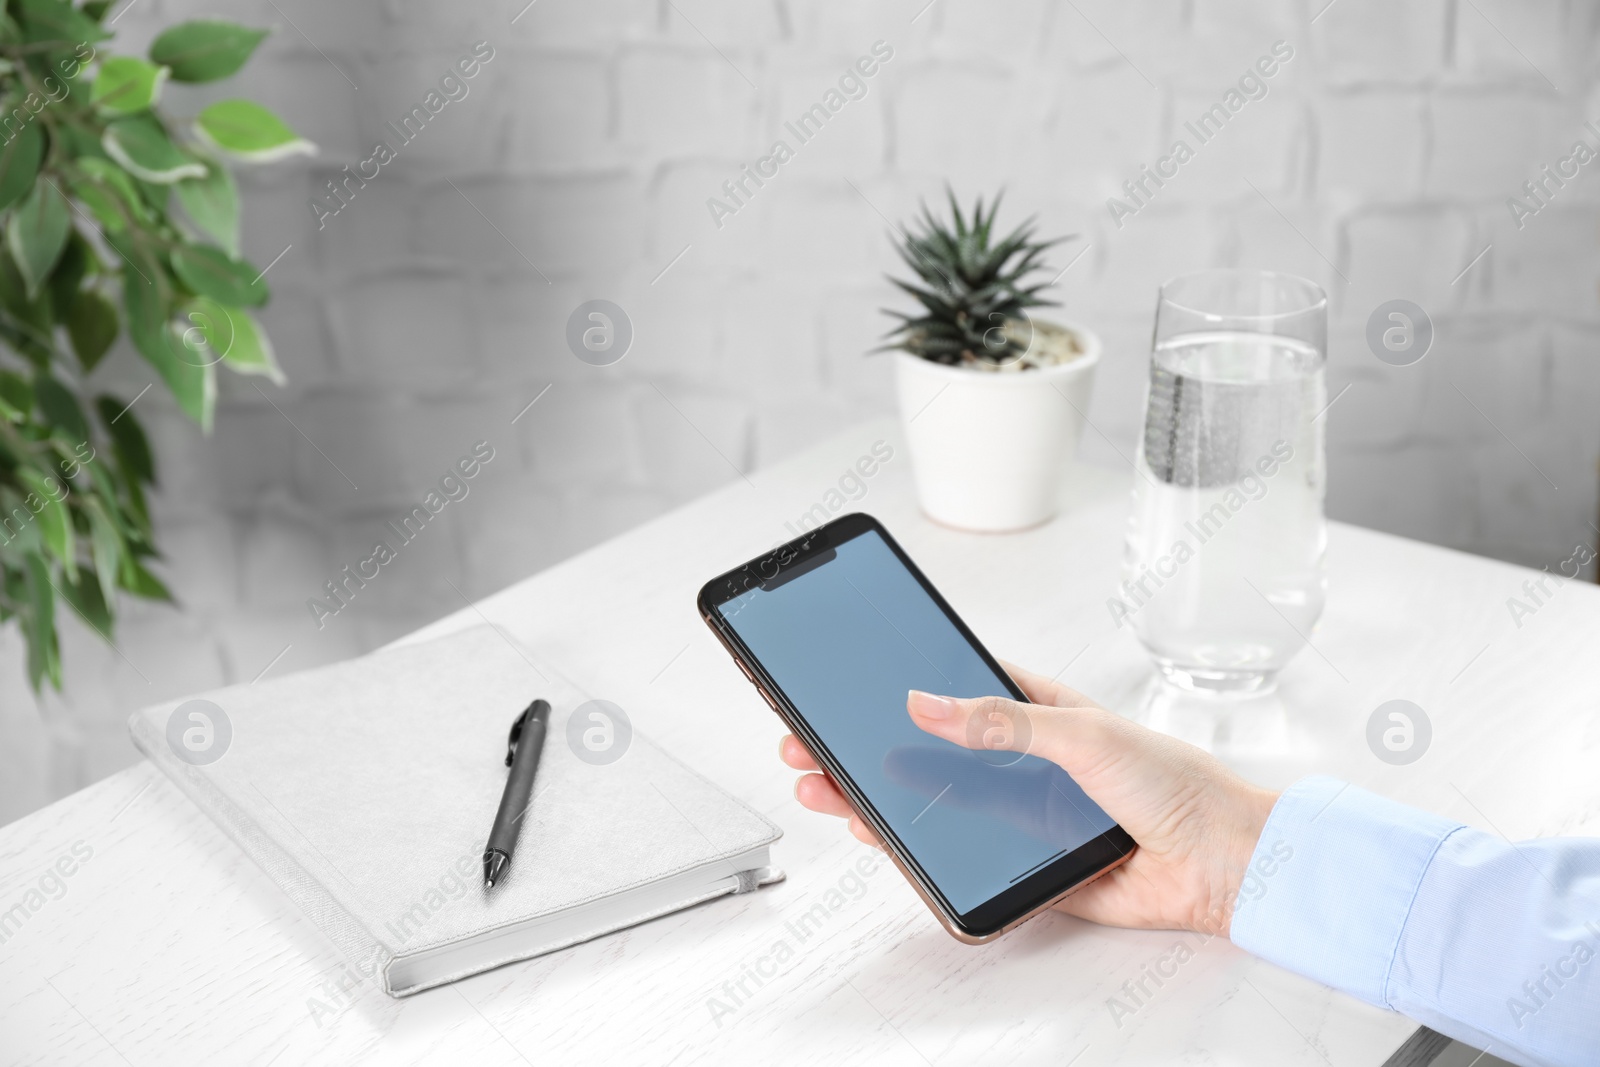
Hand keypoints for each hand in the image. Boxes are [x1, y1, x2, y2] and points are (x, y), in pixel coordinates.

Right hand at [781, 662, 1278, 935]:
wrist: (1219, 864)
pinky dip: (913, 849)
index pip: (952, 688)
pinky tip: (874, 834)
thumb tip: (928, 702)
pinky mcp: (1021, 865)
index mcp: (1036, 710)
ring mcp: (1017, 814)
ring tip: (822, 785)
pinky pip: (957, 856)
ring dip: (875, 796)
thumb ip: (1001, 721)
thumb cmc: (1174, 783)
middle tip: (809, 739)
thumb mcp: (1081, 733)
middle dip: (864, 745)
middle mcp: (1020, 761)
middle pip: (925, 750)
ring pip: (930, 803)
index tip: (847, 680)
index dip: (898, 684)